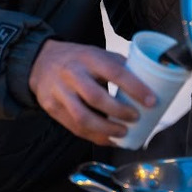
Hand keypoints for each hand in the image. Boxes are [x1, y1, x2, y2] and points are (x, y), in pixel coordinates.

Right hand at [27, 39, 155, 145]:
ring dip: (106, 129)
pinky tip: (108, 138)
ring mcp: (59, 92)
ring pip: (82, 117)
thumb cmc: (77, 59)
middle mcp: (72, 74)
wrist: (41, 62)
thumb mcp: (97, 53)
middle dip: (119, 112)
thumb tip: (148, 81)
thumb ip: (118, 66)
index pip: (114, 72)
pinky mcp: (52, 108)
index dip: (134, 87)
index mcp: (89, 57)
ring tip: (123, 133)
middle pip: (96, 97)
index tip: (151, 101)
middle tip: (136, 118)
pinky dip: (94, 137)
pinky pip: (74, 128)